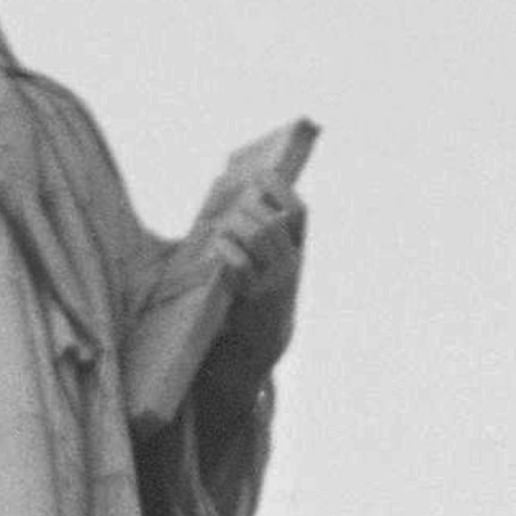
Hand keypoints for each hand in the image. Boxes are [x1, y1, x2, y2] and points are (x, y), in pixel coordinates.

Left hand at [199, 180, 307, 358]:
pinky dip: (226, 249)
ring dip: (235, 225)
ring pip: (259, 235)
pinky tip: (217, 247)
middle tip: (231, 209)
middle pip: (273, 221)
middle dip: (248, 208)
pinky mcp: (253, 297)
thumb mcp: (273, 265)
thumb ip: (267, 237)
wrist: (260, 341)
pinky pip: (240, 262)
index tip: (261, 174)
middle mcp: (290, 264)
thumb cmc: (260, 293)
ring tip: (221, 228)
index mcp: (297, 251)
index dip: (281, 190)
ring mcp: (273, 281)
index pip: (299, 213)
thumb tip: (243, 195)